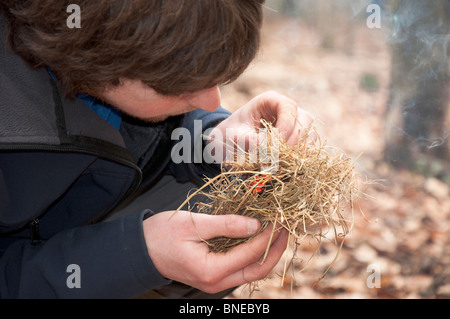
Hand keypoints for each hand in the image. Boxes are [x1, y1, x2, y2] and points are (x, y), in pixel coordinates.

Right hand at [143, 211, 287, 293]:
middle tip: (286, 227)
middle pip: (258, 270)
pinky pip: (240, 267)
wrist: (139, 250)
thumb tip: (255, 225)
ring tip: (277, 230)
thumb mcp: (194, 224)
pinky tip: (258, 237)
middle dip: (276, 249)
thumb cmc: (160, 235)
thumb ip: (226, 224)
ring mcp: (214, 281)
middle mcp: (215, 282)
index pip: (251, 254)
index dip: (268, 235)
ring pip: (251, 271)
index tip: (279, 218)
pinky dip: (253, 253)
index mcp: (211, 270)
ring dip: (267, 252)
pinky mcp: (213, 275)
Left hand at [207, 91, 314, 157]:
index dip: (286, 125)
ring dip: (300, 149)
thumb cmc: (229, 135)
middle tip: (282, 156)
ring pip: (309, 133)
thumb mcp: (234, 136)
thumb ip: (250, 140)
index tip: (276, 144)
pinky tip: (289, 165)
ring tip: (285, 162)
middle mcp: (286, 109)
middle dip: (295, 139)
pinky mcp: (297, 139)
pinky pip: (308, 146)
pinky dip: (302, 156)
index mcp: (269, 100)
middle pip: (305, 119)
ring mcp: (294, 124)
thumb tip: (269, 148)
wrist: (227, 145)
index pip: (288, 107)